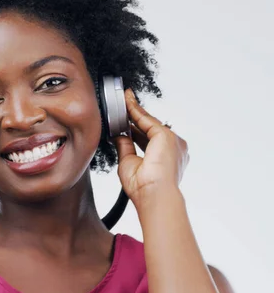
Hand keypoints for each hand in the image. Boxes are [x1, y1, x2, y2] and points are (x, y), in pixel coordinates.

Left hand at [113, 89, 189, 209]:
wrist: (154, 194)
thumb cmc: (143, 186)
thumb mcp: (128, 163)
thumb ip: (125, 147)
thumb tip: (118, 135)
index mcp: (167, 158)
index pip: (147, 139)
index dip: (135, 129)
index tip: (125, 121)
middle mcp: (173, 148)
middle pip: (150, 128)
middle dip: (134, 117)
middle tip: (122, 105)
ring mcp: (173, 141)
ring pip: (149, 121)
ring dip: (134, 110)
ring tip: (123, 98)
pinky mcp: (167, 135)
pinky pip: (146, 119)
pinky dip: (135, 109)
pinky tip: (126, 101)